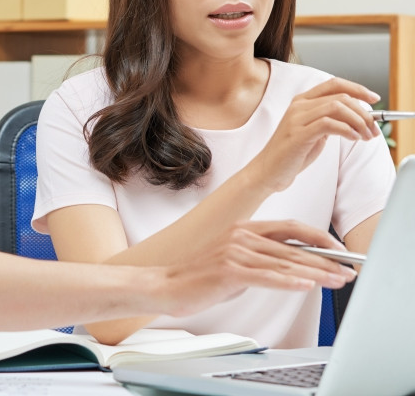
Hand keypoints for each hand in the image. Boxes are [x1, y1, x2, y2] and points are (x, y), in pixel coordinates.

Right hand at [155, 219, 356, 317]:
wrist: (167, 285)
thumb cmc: (201, 276)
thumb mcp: (236, 262)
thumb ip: (261, 259)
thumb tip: (293, 268)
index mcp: (244, 228)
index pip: (289, 228)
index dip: (318, 238)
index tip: (339, 251)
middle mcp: (241, 235)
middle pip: (292, 245)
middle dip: (324, 258)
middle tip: (347, 268)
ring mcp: (234, 251)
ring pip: (283, 262)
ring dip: (314, 273)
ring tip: (336, 280)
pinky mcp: (228, 270)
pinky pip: (265, 276)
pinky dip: (288, 282)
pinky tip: (306, 285)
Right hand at [250, 77, 378, 192]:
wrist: (269, 169)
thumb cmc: (293, 152)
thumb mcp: (315, 131)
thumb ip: (331, 120)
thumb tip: (359, 116)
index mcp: (302, 101)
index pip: (333, 84)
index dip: (357, 88)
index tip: (374, 98)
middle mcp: (298, 105)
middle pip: (340, 96)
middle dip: (363, 112)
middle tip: (372, 129)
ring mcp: (296, 118)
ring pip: (336, 107)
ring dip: (358, 121)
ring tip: (365, 136)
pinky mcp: (298, 133)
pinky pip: (328, 123)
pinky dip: (347, 129)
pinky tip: (353, 138)